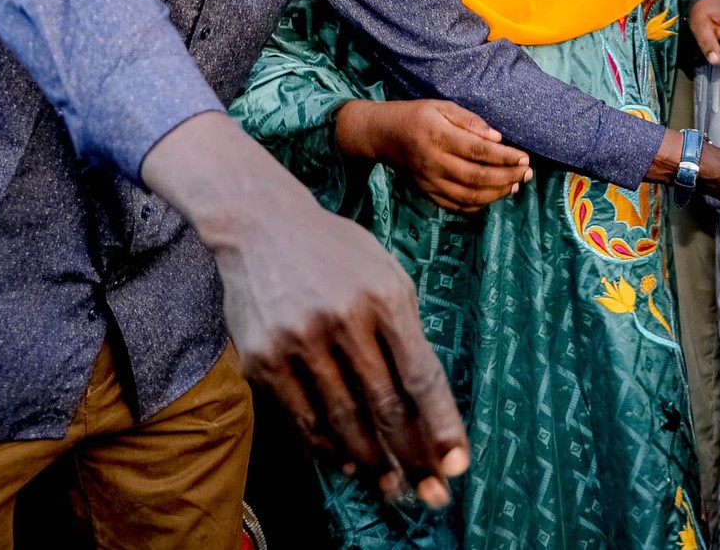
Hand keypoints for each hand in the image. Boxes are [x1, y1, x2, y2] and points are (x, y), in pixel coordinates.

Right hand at [141, 112, 467, 505]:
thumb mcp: (387, 274)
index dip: (442, 426)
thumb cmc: (338, 252)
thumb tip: (424, 400)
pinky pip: (303, 418)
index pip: (422, 377)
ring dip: (372, 462)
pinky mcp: (263, 359)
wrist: (262, 225)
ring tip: (392, 485)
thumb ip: (406, 331)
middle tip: (431, 494)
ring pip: (343, 421)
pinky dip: (327, 447)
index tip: (457, 464)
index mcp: (386, 297)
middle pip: (385, 408)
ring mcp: (299, 342)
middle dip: (413, 458)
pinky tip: (345, 464)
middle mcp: (344, 320)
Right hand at [336, 99, 530, 212]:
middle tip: (527, 173)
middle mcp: (434, 163)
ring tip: (515, 185)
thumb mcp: (443, 106)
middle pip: (477, 177)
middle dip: (508, 177)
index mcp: (439, 137)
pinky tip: (493, 196)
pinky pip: (455, 205)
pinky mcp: (427, 192)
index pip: (479, 152)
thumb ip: (471, 121)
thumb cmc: (417, 116)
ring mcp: (429, 181)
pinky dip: (477, 205)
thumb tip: (497, 138)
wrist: (384, 135)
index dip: (505, 157)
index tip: (525, 158)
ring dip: (496, 194)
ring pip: (468, 196)